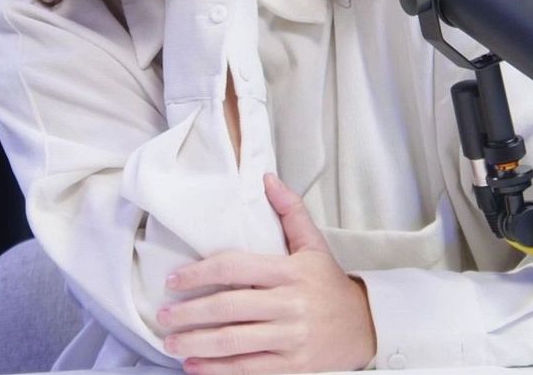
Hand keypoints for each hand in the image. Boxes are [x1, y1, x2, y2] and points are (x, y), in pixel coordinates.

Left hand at [157, 174, 375, 373]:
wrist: (368, 327)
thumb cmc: (330, 284)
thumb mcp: (314, 245)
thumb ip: (290, 211)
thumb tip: (266, 177)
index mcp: (289, 272)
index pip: (234, 267)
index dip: (199, 273)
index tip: (174, 280)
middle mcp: (289, 305)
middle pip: (228, 308)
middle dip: (190, 313)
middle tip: (164, 315)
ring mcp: (292, 338)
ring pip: (235, 341)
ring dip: (197, 344)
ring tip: (171, 343)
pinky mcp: (295, 366)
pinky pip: (250, 369)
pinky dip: (219, 370)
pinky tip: (194, 366)